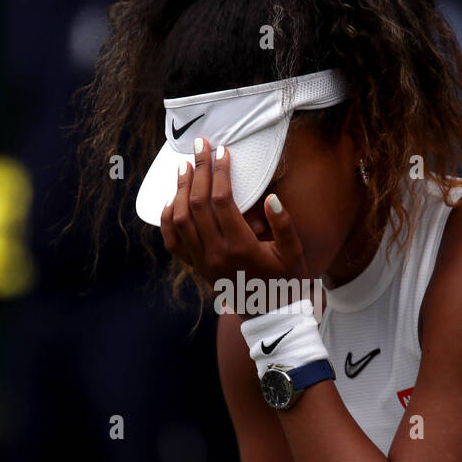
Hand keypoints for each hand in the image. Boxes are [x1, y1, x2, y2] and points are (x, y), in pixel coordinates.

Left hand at [159, 137, 307, 289]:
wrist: (269, 314)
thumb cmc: (285, 281)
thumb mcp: (294, 254)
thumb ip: (283, 225)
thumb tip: (271, 198)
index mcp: (240, 247)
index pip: (222, 201)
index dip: (220, 173)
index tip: (223, 152)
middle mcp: (216, 253)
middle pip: (197, 204)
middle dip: (198, 171)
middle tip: (200, 146)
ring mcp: (202, 261)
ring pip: (180, 219)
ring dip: (180, 189)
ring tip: (185, 166)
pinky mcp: (196, 267)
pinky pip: (173, 242)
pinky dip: (167, 219)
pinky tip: (170, 199)